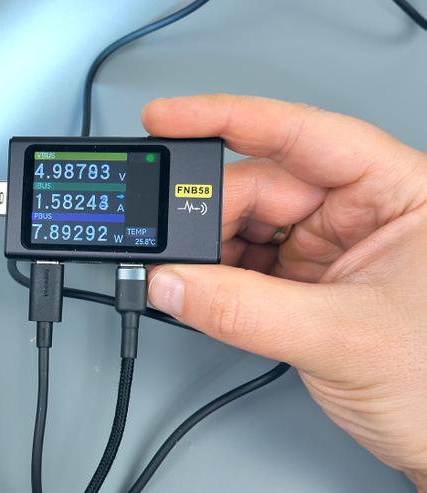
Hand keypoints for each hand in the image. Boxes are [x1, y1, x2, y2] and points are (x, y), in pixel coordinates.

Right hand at [143, 94, 426, 488]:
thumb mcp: (339, 338)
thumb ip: (243, 310)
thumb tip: (171, 283)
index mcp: (398, 192)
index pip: (303, 133)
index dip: (227, 118)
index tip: (168, 117)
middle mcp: (363, 210)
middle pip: (262, 184)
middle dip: (208, 211)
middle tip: (167, 240)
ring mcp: (333, 245)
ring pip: (247, 223)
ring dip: (208, 248)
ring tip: (187, 277)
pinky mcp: (309, 279)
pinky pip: (247, 261)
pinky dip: (216, 275)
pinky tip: (202, 288)